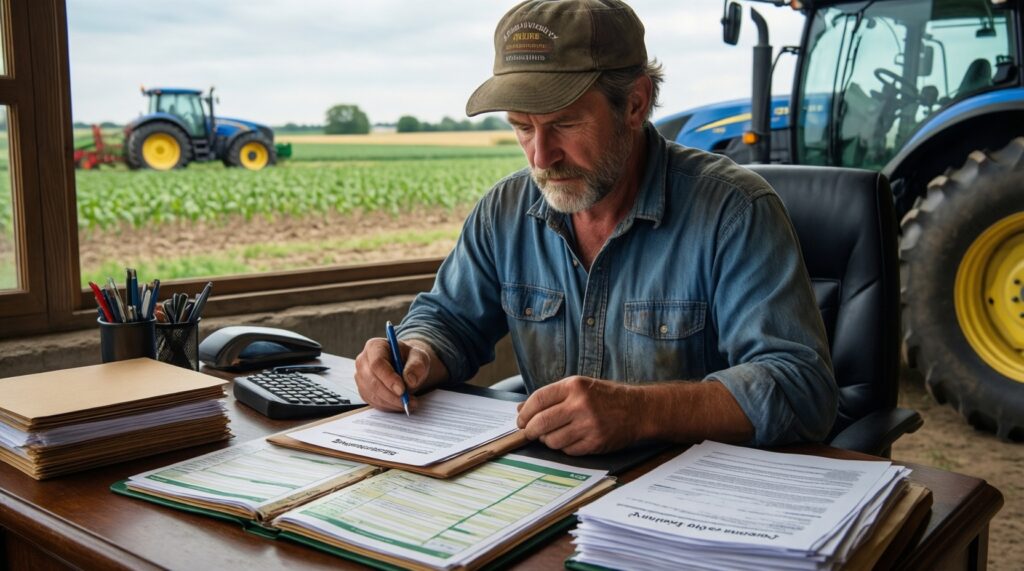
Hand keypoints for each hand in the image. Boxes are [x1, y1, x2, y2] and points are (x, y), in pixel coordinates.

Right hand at [354, 337, 429, 411]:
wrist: (406, 366)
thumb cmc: (410, 358)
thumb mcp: (419, 357)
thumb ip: (416, 365)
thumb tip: (410, 380)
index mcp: (374, 346)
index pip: (377, 363)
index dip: (389, 378)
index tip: (402, 390)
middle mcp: (363, 361)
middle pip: (372, 381)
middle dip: (391, 395)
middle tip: (408, 401)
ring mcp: (361, 377)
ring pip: (373, 395)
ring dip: (392, 402)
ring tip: (410, 403)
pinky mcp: (364, 391)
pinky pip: (374, 402)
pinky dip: (388, 406)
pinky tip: (401, 404)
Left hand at [516, 376, 644, 454]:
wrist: (638, 410)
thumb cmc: (605, 397)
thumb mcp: (579, 387)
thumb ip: (551, 397)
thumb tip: (521, 409)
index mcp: (574, 386)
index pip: (538, 399)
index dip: (525, 413)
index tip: (520, 420)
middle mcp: (580, 404)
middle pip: (540, 422)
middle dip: (529, 430)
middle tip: (529, 432)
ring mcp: (588, 425)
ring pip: (552, 440)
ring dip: (548, 440)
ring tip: (553, 435)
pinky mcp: (595, 442)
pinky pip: (567, 450)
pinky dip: (564, 447)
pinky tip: (571, 439)